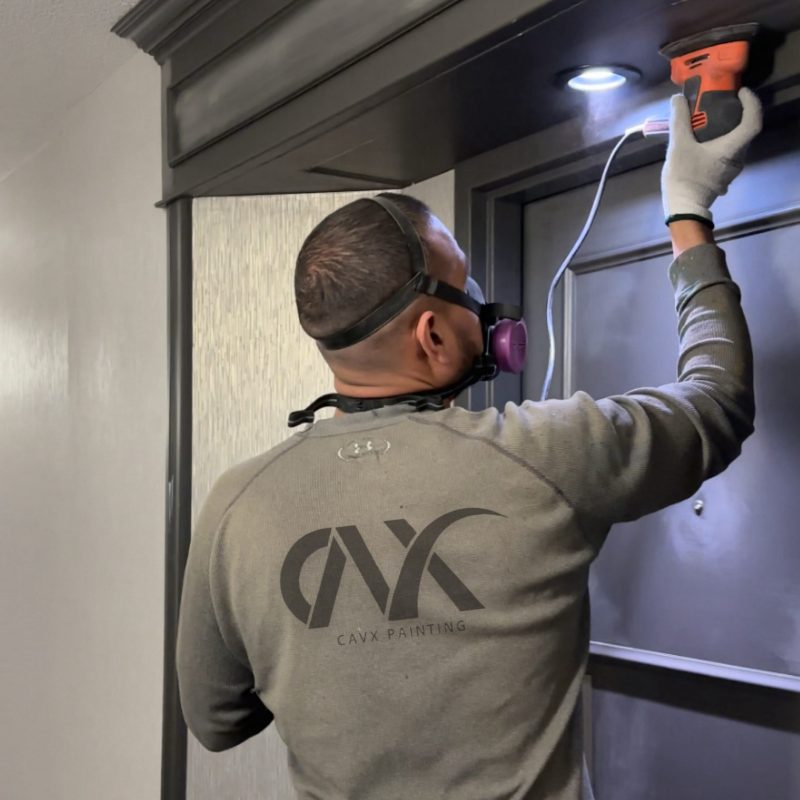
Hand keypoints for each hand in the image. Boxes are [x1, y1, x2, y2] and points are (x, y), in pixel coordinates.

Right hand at [662, 87, 762, 226]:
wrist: (683, 209)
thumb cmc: (684, 177)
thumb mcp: (678, 146)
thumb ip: (679, 120)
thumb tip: (678, 99)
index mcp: (732, 148)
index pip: (753, 121)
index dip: (751, 103)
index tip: (739, 93)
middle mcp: (738, 159)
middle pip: (744, 131)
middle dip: (736, 115)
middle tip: (720, 104)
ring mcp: (732, 170)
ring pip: (736, 144)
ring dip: (727, 131)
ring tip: (709, 123)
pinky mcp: (724, 178)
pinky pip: (728, 154)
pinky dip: (721, 144)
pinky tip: (706, 144)